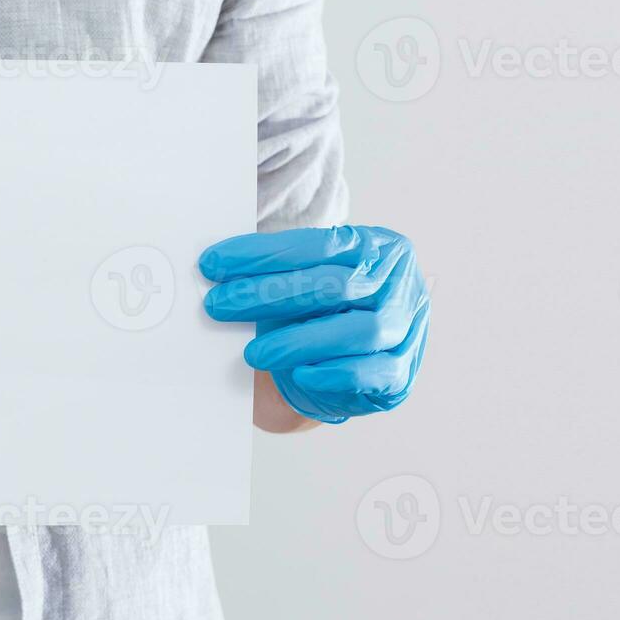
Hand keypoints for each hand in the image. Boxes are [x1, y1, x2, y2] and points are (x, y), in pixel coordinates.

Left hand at [199, 226, 429, 423]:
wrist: (350, 361)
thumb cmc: (320, 311)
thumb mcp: (303, 280)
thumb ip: (278, 271)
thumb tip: (217, 267)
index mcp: (377, 247)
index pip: (317, 245)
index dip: (262, 255)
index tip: (213, 263)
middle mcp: (398, 283)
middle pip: (333, 285)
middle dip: (268, 294)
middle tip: (219, 305)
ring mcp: (405, 328)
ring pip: (357, 330)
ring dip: (298, 341)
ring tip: (253, 353)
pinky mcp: (400, 372)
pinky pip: (370, 373)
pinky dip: (333, 373)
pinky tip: (299, 374)